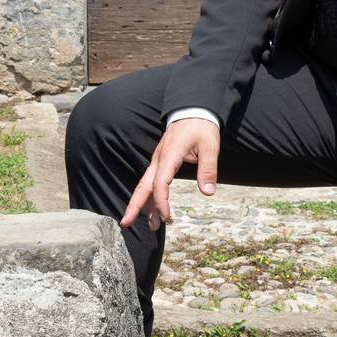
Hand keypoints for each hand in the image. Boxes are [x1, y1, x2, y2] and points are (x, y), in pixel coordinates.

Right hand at [120, 117, 220, 232]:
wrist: (192, 110)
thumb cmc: (201, 127)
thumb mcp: (210, 146)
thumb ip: (208, 169)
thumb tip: (208, 192)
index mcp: (170, 156)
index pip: (160, 183)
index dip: (161, 202)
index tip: (167, 217)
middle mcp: (159, 159)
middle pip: (143, 186)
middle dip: (134, 205)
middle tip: (126, 223)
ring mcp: (159, 160)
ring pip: (146, 185)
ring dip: (144, 205)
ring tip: (150, 226)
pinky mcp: (161, 162)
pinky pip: (152, 181)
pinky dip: (151, 196)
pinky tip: (153, 210)